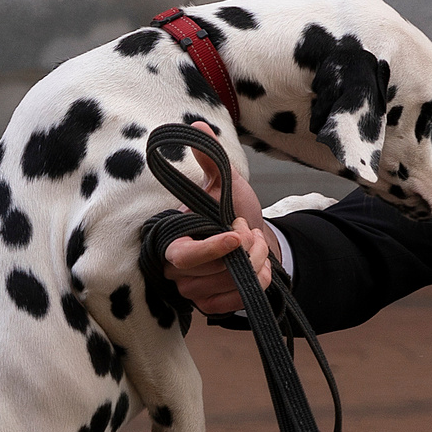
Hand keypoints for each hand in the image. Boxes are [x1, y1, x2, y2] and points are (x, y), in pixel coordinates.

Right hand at [161, 123, 273, 315]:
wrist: (252, 237)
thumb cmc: (232, 209)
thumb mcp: (224, 182)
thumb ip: (211, 158)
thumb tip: (198, 125)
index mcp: (171, 238)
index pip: (183, 255)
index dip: (211, 249)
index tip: (238, 233)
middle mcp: (175, 269)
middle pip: (211, 272)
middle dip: (243, 251)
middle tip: (250, 230)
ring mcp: (192, 291)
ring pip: (227, 286)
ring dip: (253, 265)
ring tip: (256, 245)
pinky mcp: (210, 306)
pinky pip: (235, 303)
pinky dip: (256, 284)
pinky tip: (260, 268)